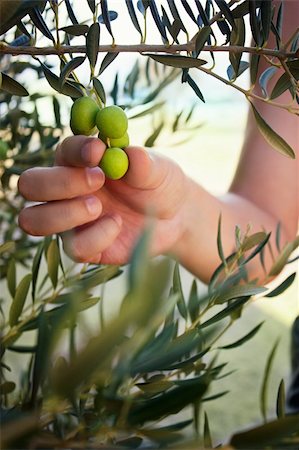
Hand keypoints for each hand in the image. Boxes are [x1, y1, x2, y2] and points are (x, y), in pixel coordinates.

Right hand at [18, 136, 188, 264]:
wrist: (174, 218)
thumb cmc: (160, 185)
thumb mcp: (159, 170)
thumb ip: (144, 163)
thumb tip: (131, 154)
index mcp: (80, 162)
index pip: (62, 151)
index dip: (75, 149)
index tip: (98, 150)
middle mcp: (66, 190)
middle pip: (31, 184)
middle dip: (58, 182)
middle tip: (97, 180)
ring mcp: (70, 221)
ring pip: (33, 220)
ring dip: (64, 213)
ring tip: (99, 207)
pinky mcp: (82, 247)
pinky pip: (72, 248)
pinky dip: (95, 237)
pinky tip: (116, 226)